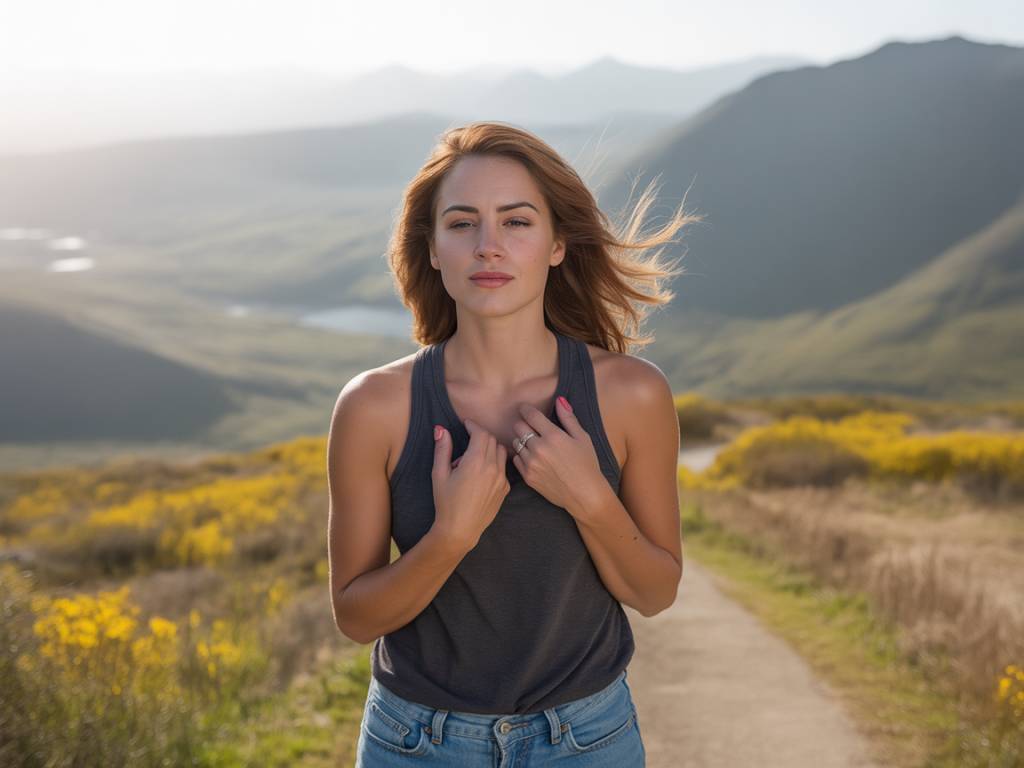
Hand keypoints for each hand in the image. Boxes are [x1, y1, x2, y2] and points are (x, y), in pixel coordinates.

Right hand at [430, 419, 510, 551]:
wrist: (460, 529)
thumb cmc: (446, 502)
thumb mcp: (439, 474)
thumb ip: (442, 449)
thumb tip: (440, 429)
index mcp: (475, 461)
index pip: (481, 433)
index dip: (473, 425)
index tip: (466, 424)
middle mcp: (492, 468)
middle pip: (492, 440)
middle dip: (480, 436)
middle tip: (467, 442)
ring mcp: (501, 479)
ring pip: (501, 452)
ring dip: (490, 448)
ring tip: (474, 458)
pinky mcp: (505, 489)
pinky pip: (503, 468)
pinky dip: (495, 463)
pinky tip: (481, 474)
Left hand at [511, 396, 606, 514]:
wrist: (584, 494)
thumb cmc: (587, 464)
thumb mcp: (582, 438)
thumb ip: (569, 418)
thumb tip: (559, 400)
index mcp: (553, 436)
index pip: (530, 415)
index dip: (525, 409)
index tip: (524, 409)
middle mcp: (539, 448)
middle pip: (518, 427)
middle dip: (523, 424)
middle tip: (531, 428)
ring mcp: (531, 463)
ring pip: (515, 443)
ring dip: (522, 441)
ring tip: (533, 444)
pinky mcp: (527, 477)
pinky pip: (516, 459)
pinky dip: (522, 456)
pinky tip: (533, 458)